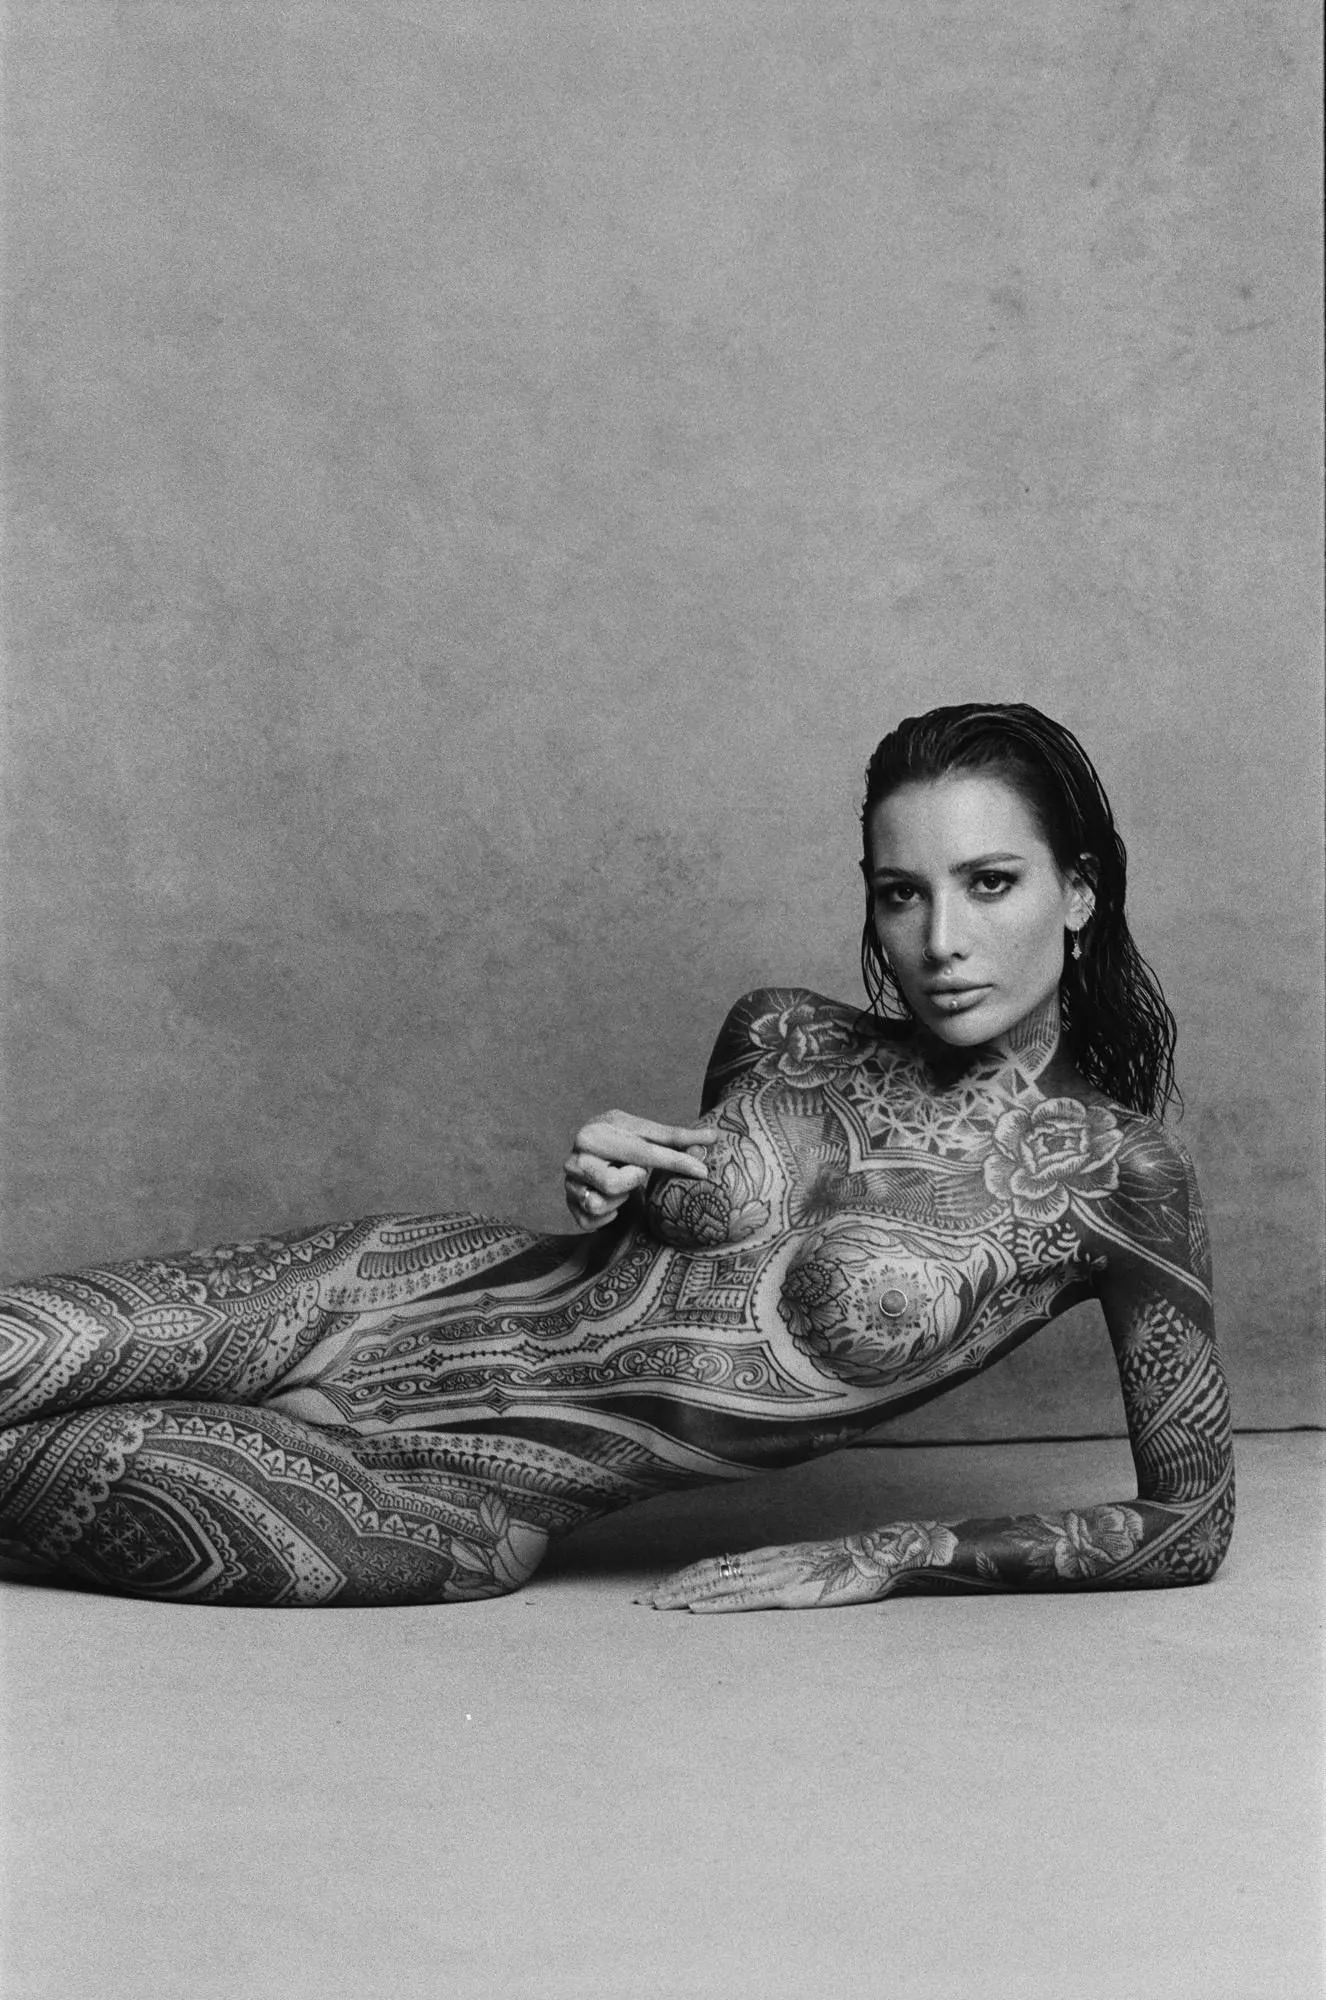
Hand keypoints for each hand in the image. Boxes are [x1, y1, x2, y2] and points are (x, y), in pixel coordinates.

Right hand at [564, 1110, 717, 1230]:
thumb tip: (713, 1136)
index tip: (702, 1171)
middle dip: (633, 1179)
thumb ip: (678, 1137)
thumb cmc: (625, 1141)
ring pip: (599, 1204)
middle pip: (613, 1184)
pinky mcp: (569, 1206)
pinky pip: (591, 1222)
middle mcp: (574, 1157)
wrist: (593, 1149)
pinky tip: (614, 1201)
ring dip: (620, 1197)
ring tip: (623, 1183)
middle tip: (637, 1171)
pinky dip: (609, 1215)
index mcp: (594, 1132)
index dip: (676, 1161)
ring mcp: (568, 1184)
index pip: (642, 1152)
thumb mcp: (646, 1133)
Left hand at [639, 1535, 902, 1613]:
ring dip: (683, 1596)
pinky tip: (697, 1611)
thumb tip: (750, 1588)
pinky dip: (716, 1605)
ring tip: (656, 1606)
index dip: (680, 1578)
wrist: (871, 1557)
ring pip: (717, 1584)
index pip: (709, 1566)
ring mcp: (771, 1576)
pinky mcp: (786, 1592)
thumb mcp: (798, 1568)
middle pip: (704, 1573)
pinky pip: (745, 1599)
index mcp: (761, 1557)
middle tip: (640, 1604)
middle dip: (670, 1588)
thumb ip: (773, 1576)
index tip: (654, 1592)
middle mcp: (760, 1562)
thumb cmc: (839, 1566)